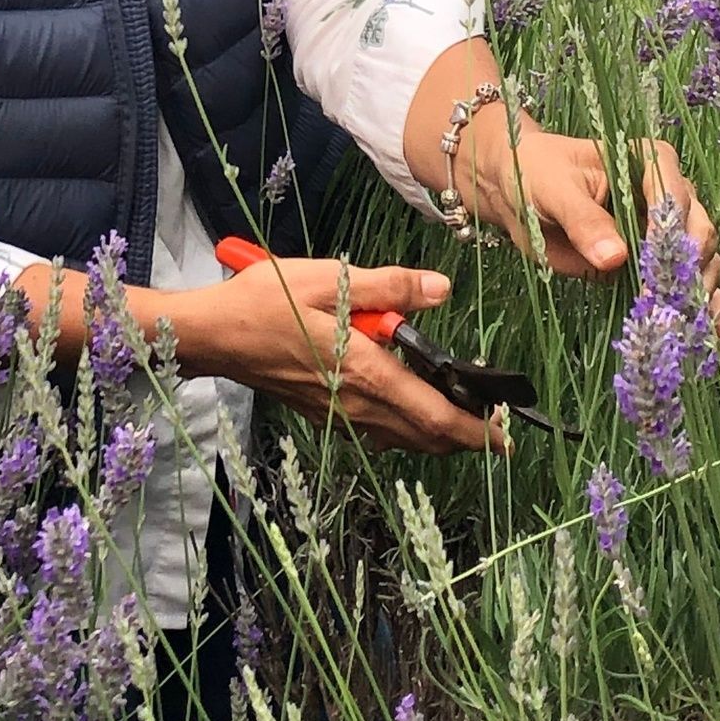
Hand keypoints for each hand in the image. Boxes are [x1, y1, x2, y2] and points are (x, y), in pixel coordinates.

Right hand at [174, 258, 504, 456]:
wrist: (212, 335)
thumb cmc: (265, 301)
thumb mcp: (331, 280)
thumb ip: (390, 287)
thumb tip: (442, 289)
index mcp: (365, 372)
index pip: (434, 416)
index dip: (477, 432)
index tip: (507, 437)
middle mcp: (355, 404)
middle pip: (424, 437)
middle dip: (464, 438)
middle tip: (494, 424)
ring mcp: (337, 414)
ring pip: (401, 439)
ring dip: (434, 435)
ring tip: (460, 414)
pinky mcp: (322, 414)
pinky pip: (376, 432)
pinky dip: (404, 428)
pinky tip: (405, 404)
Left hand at [467, 117, 719, 370]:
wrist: (517, 188)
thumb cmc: (536, 174)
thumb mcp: (554, 191)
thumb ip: (584, 221)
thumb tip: (614, 259)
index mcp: (651, 163)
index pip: (675, 197)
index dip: (670, 235)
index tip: (656, 273)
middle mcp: (671, 197)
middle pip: (698, 236)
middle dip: (688, 274)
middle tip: (667, 308)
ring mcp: (668, 237)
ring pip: (702, 270)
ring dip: (703, 306)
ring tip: (701, 343)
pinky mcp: (658, 270)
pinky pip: (692, 297)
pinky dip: (713, 325)